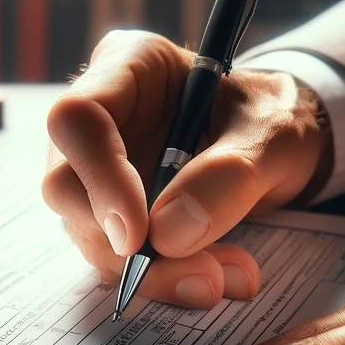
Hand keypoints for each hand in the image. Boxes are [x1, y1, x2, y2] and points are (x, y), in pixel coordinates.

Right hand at [42, 30, 329, 308]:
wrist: (278, 146)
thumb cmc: (272, 119)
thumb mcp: (273, 135)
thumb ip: (229, 176)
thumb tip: (168, 235)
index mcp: (127, 66)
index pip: (76, 118)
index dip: (99, 177)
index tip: (138, 235)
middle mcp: (99, 117)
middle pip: (66, 185)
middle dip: (125, 244)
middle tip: (201, 277)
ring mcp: (96, 168)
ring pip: (88, 232)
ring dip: (151, 272)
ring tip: (225, 278)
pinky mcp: (109, 212)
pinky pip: (115, 257)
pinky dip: (162, 278)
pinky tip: (214, 276)